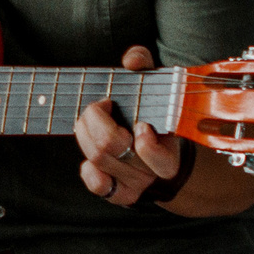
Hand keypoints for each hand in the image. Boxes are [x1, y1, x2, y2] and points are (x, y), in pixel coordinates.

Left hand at [75, 45, 184, 207]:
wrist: (165, 151)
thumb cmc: (154, 111)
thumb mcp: (155, 86)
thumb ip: (145, 66)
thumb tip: (132, 59)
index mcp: (169, 149)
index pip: (160, 160)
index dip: (147, 145)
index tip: (141, 123)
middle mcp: (152, 171)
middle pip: (111, 148)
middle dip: (96, 120)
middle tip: (101, 105)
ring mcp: (135, 183)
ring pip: (97, 158)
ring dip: (84, 133)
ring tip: (92, 119)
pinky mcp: (120, 194)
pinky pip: (99, 186)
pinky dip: (88, 171)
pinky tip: (91, 157)